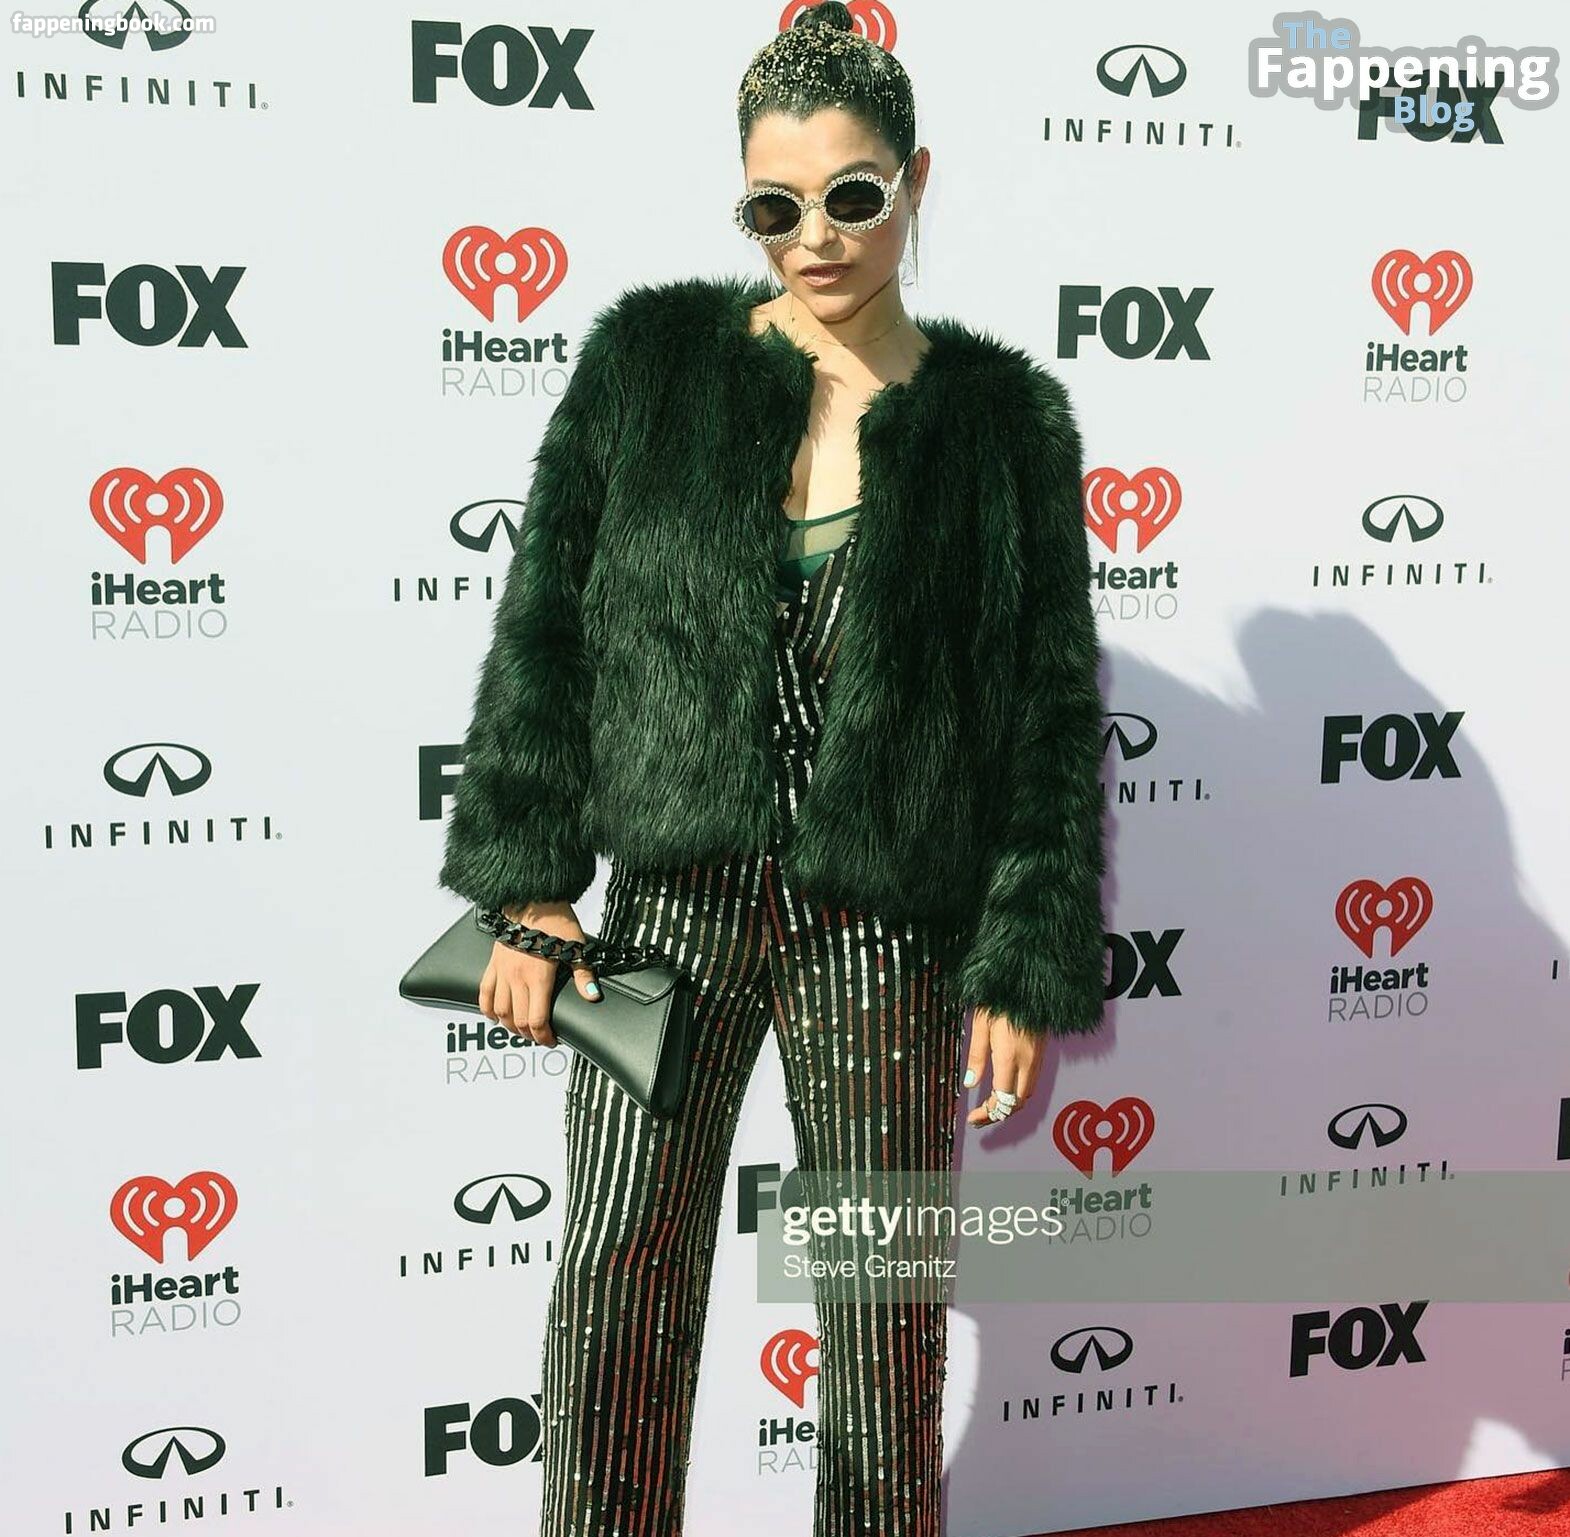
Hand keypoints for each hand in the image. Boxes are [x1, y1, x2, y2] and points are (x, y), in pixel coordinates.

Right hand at [478, 900, 600, 1046]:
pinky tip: (493, 1016)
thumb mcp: (576, 947)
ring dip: (508, 1025)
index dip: (543, 1036)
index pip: (537, 1020)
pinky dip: (487, 1008)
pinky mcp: (493, 963)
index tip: (551, 1040)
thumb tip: (593, 995)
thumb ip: (583, 974)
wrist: (532, 900)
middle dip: (528, 1034)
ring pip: (499, 1010)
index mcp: (538, 977)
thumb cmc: (555, 921)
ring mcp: (503, 972)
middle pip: (517, 1019)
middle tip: (538, 1037)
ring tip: (520, 1029)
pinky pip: (485, 991)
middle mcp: (517, 978)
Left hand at [962, 1005, 1045, 1127]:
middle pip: (1017, 1103)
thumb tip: (970, 1083)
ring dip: (1009, 1106)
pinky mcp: (1041, 1053)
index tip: (973, 1118)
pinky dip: (1018, 1094)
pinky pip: (1032, 1082)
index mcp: (1009, 1057)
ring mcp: (1037, 1058)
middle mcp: (1027, 1062)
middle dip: (998, 1115)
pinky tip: (1005, 1090)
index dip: (987, 1114)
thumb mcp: (980, 1024)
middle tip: (979, 1118)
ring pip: (1027, 1094)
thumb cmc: (1000, 999)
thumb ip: (976, 1056)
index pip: (1002, 1099)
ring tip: (990, 1107)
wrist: (1029, 982)